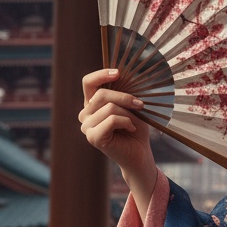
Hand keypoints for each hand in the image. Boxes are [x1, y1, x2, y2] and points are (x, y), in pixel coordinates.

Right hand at [79, 68, 158, 212]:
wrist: (140, 154)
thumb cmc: (135, 129)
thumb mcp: (130, 107)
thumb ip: (122, 94)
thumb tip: (121, 77)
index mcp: (91, 104)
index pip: (88, 83)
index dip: (101, 75)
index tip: (118, 73)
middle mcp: (85, 114)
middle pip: (101, 94)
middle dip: (125, 98)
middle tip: (141, 105)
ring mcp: (87, 127)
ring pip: (108, 107)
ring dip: (127, 114)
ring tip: (134, 124)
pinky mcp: (93, 137)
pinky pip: (111, 120)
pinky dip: (126, 123)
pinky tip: (131, 130)